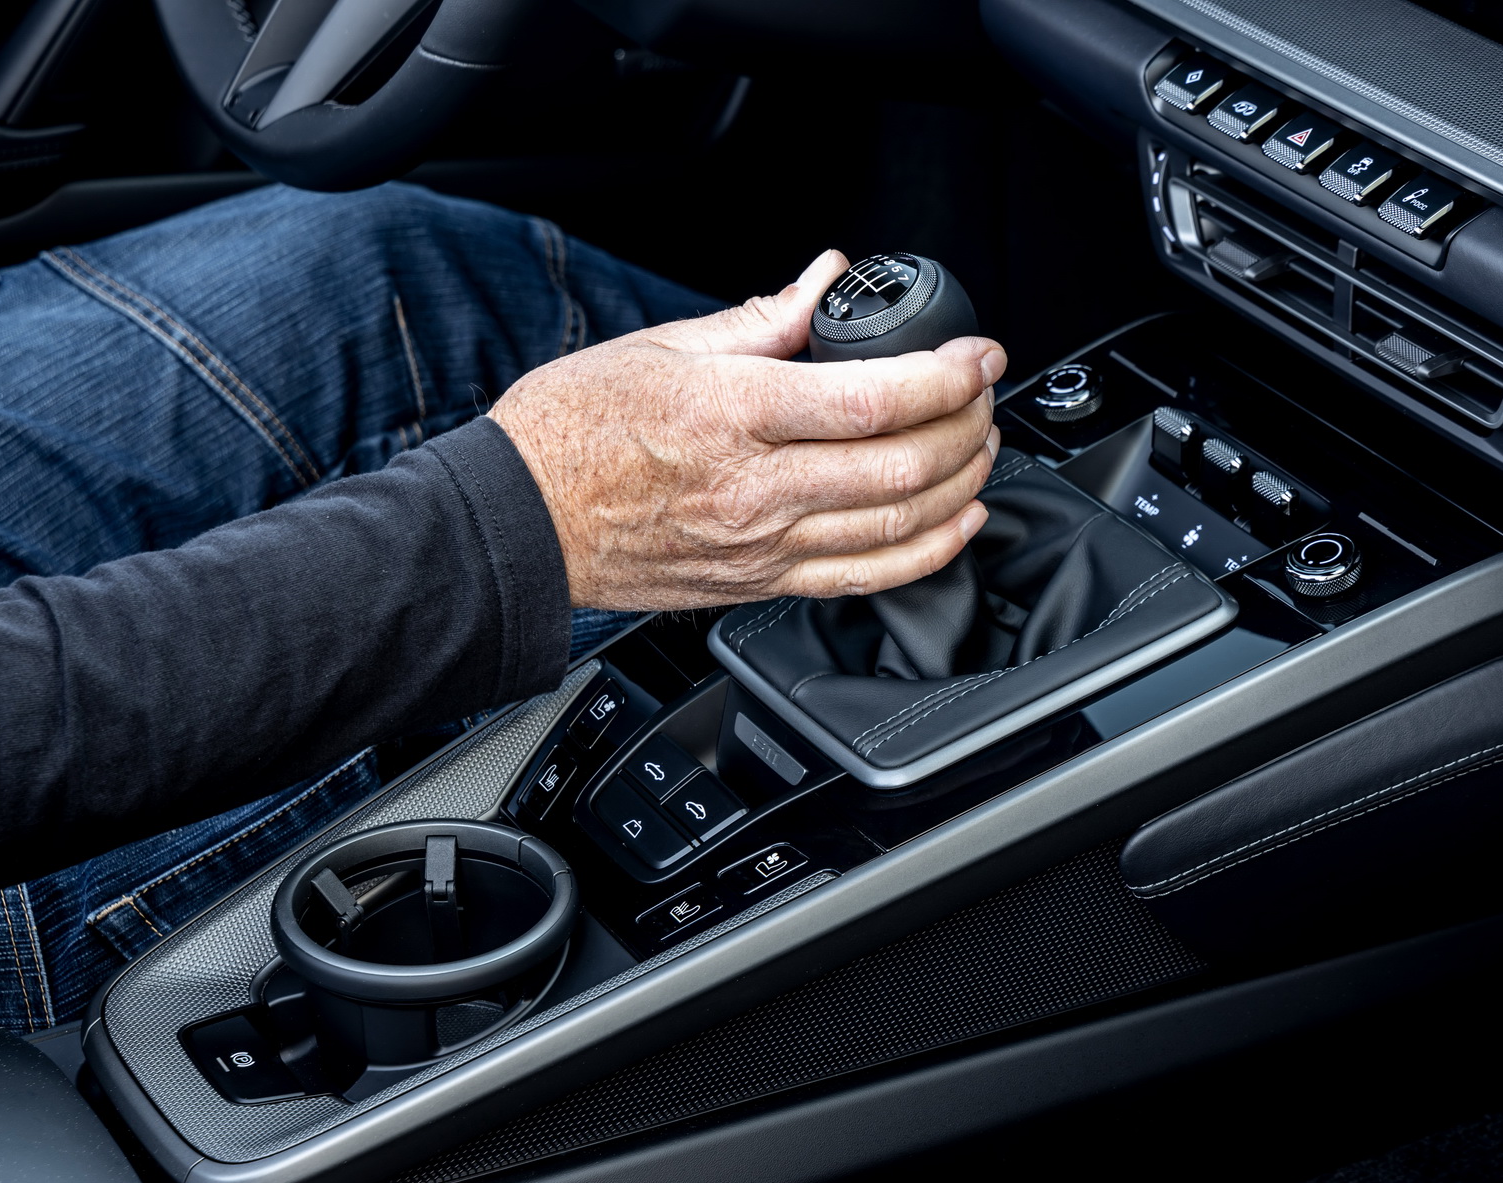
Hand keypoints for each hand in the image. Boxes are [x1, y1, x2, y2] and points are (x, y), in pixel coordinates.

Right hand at [492, 250, 1004, 610]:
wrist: (518, 525)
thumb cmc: (570, 433)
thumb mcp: (662, 347)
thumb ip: (762, 318)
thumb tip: (824, 279)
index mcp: (734, 412)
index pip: (873, 398)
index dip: (946, 376)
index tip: (978, 355)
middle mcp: (756, 487)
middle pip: (902, 465)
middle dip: (967, 427)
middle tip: (984, 396)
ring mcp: (763, 545)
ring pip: (898, 526)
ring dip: (960, 484)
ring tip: (980, 448)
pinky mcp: (760, 583)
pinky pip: (867, 578)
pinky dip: (929, 552)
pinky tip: (958, 523)